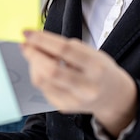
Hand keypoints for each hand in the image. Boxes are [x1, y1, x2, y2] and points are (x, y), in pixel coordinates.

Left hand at [21, 30, 136, 137]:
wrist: (113, 96)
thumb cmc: (102, 71)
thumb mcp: (94, 53)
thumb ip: (69, 47)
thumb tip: (40, 41)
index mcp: (96, 67)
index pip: (65, 50)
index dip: (43, 40)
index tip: (29, 33)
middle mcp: (86, 86)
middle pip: (50, 70)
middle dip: (33, 54)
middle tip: (25, 43)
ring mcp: (74, 100)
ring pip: (42, 80)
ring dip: (33, 63)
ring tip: (34, 53)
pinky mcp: (64, 107)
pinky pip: (43, 88)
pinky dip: (38, 74)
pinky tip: (41, 66)